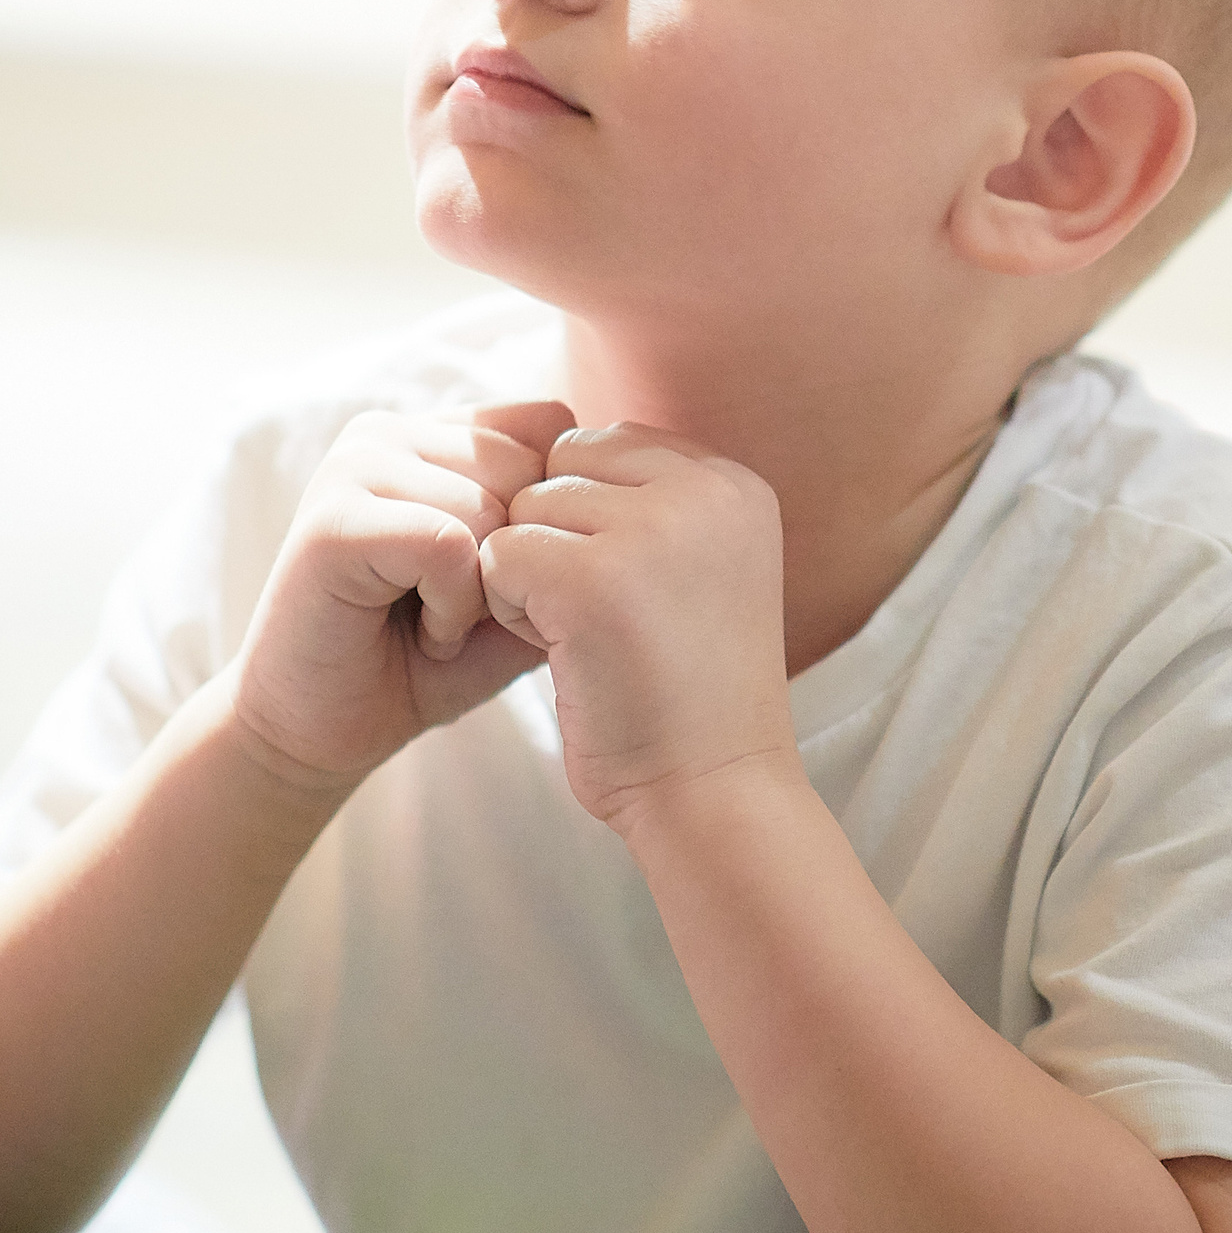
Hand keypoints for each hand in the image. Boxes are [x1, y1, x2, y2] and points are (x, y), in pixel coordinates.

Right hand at [231, 402, 574, 791]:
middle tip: (464, 613)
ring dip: (482, 592)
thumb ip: (566, 534)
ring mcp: (354, 466)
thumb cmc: (426, 662)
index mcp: (435, 433)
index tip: (505, 583)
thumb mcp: (521, 591)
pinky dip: (452, 608)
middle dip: (518, 560)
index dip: (551, 519)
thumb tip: (640, 500)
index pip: (551, 428)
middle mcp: (390, 431)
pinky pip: (448, 544)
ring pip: (491, 507)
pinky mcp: (332, 520)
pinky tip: (423, 635)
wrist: (325, 731)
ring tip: (436, 624)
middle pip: (529, 467)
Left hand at [474, 423, 796, 831]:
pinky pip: (497, 555)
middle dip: (556, 537)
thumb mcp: (697, 570)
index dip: (586, 516)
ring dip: (533, 575)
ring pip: (525, 507)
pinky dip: (509, 609)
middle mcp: (705, 491)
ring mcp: (652, 532)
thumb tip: (548, 439)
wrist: (714, 793)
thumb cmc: (688, 694)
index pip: (606, 442)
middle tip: (603, 618)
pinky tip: (566, 654)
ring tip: (591, 638)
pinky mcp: (592, 579)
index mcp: (734, 484)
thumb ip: (647, 501)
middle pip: (561, 464)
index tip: (626, 592)